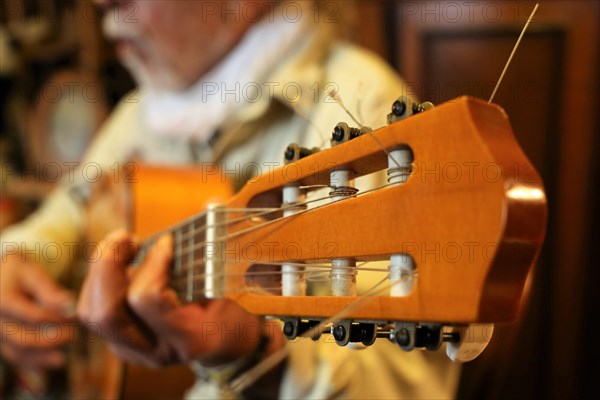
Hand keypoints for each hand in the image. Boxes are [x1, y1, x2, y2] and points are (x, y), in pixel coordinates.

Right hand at [0, 254, 75, 368]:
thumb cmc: (17, 271)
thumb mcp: (32, 274)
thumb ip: (50, 292)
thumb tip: (72, 307)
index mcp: (4, 301)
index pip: (35, 317)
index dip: (58, 320)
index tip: (75, 319)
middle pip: (24, 339)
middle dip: (51, 341)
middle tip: (73, 337)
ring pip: (17, 352)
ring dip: (40, 358)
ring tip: (61, 360)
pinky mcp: (0, 339)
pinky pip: (13, 355)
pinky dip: (29, 363)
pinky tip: (47, 367)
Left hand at [77, 229, 284, 367]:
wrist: (229, 341)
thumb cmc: (235, 305)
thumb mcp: (234, 281)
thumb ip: (219, 244)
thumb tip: (211, 201)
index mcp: (190, 338)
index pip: (147, 300)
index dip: (153, 262)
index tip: (167, 241)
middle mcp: (157, 350)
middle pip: (106, 314)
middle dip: (108, 267)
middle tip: (127, 237)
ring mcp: (135, 350)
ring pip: (92, 313)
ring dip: (101, 272)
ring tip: (123, 245)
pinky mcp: (121, 341)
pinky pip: (94, 311)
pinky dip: (101, 280)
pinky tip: (123, 260)